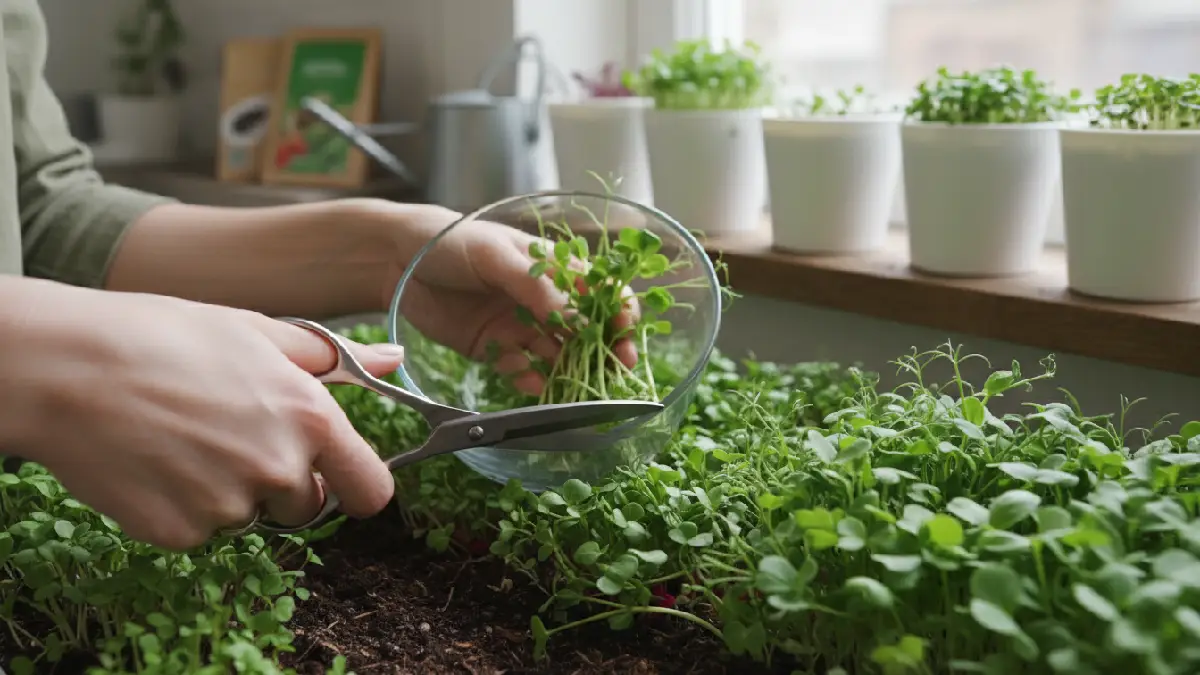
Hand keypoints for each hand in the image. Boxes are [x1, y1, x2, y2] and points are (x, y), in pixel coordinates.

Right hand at [11, 286, 399, 549]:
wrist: (66, 367)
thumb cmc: (164, 336)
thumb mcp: (258, 331)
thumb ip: (336, 359)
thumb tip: (396, 360)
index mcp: (310, 419)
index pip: (372, 490)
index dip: (360, 485)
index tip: (342, 477)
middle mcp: (279, 469)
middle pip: (307, 506)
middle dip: (282, 482)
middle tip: (233, 436)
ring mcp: (228, 506)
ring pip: (249, 516)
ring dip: (229, 491)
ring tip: (185, 438)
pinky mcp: (179, 533)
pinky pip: (199, 531)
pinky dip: (182, 506)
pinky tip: (155, 461)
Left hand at [381, 205, 640, 394]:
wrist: (395, 258)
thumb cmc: (452, 241)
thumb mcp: (496, 256)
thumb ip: (537, 287)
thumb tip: (579, 320)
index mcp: (553, 267)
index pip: (600, 289)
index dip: (619, 309)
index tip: (626, 329)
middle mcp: (544, 300)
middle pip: (588, 330)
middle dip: (606, 349)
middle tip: (617, 368)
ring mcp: (521, 326)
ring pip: (558, 355)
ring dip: (572, 371)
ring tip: (580, 388)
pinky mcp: (495, 349)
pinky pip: (522, 370)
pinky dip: (531, 381)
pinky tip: (534, 386)